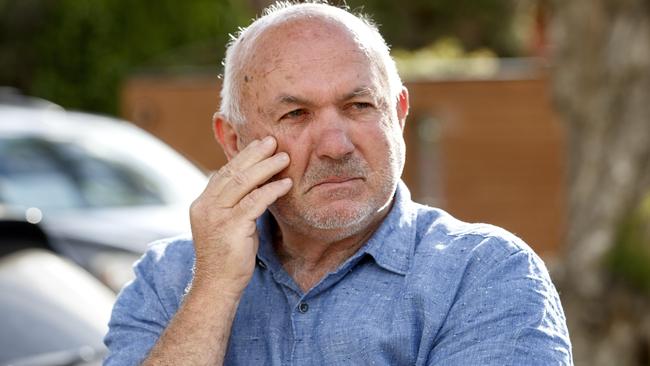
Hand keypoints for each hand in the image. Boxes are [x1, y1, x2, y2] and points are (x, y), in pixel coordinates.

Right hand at [189, 136, 290, 297]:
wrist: (217, 286)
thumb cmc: (227, 257)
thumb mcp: (227, 225)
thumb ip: (234, 205)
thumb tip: (253, 186)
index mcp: (202, 203)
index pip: (224, 173)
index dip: (243, 157)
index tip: (260, 145)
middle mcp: (205, 206)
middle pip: (232, 171)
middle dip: (254, 154)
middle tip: (272, 140)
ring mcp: (216, 216)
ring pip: (242, 182)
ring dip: (266, 167)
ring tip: (284, 156)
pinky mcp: (231, 227)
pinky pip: (255, 201)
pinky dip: (272, 190)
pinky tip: (286, 183)